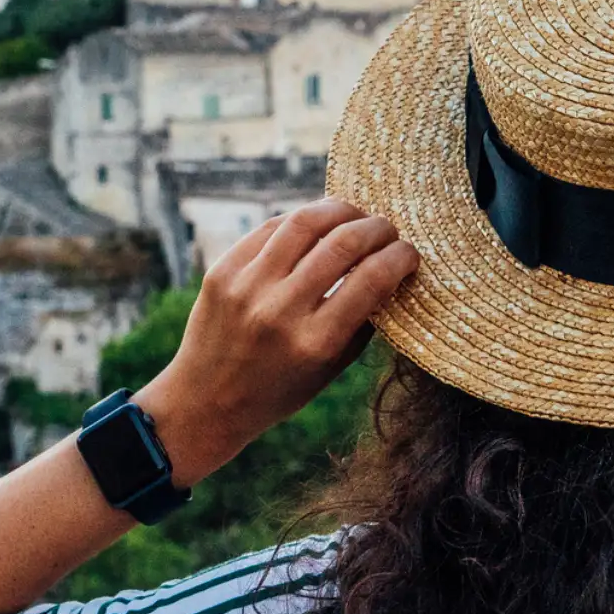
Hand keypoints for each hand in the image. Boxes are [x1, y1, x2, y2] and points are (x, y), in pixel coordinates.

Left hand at [135, 199, 415, 484]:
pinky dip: (302, 221)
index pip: (373, 278)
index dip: (401, 257)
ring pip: (305, 221)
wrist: (203, 403)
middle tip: (388, 230)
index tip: (410, 254)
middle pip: (344, 242)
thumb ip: (363, 320)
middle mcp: (280, 311)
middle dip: (377, 228)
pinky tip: (317, 225)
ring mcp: (247, 286)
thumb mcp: (331, 368)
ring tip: (356, 216)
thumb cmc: (277, 391)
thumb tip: (392, 271)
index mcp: (315, 342)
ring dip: (342, 210)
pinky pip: (271, 228)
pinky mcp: (222, 270)